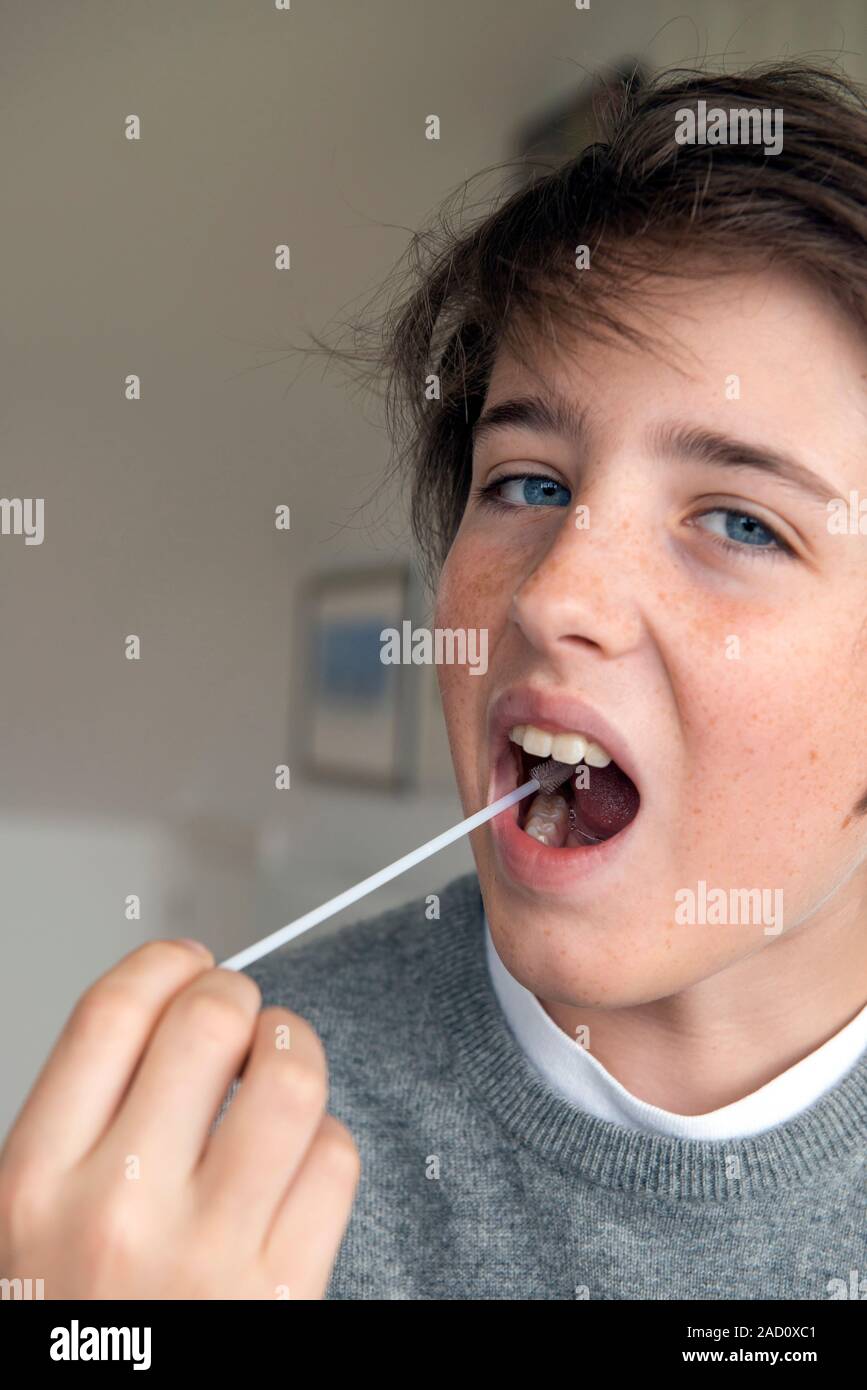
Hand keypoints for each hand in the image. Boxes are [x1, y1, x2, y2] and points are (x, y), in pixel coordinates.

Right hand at [0, 939, 359, 1297]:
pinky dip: (329, 1139)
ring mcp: (207, 1253)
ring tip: (281, 1067)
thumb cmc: (72, 1319)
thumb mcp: (24, 1222)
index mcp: (34, 1180)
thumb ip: (84, 1122)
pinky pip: (337, 1159)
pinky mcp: (284, 1293)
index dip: (165, 963)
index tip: (188, 964)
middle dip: (237, 998)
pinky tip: (299, 1158)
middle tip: (241, 1018)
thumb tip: (172, 1011)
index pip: (111, 1012)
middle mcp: (118, 1208)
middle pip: (209, 1023)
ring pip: (290, 1080)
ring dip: (296, 1051)